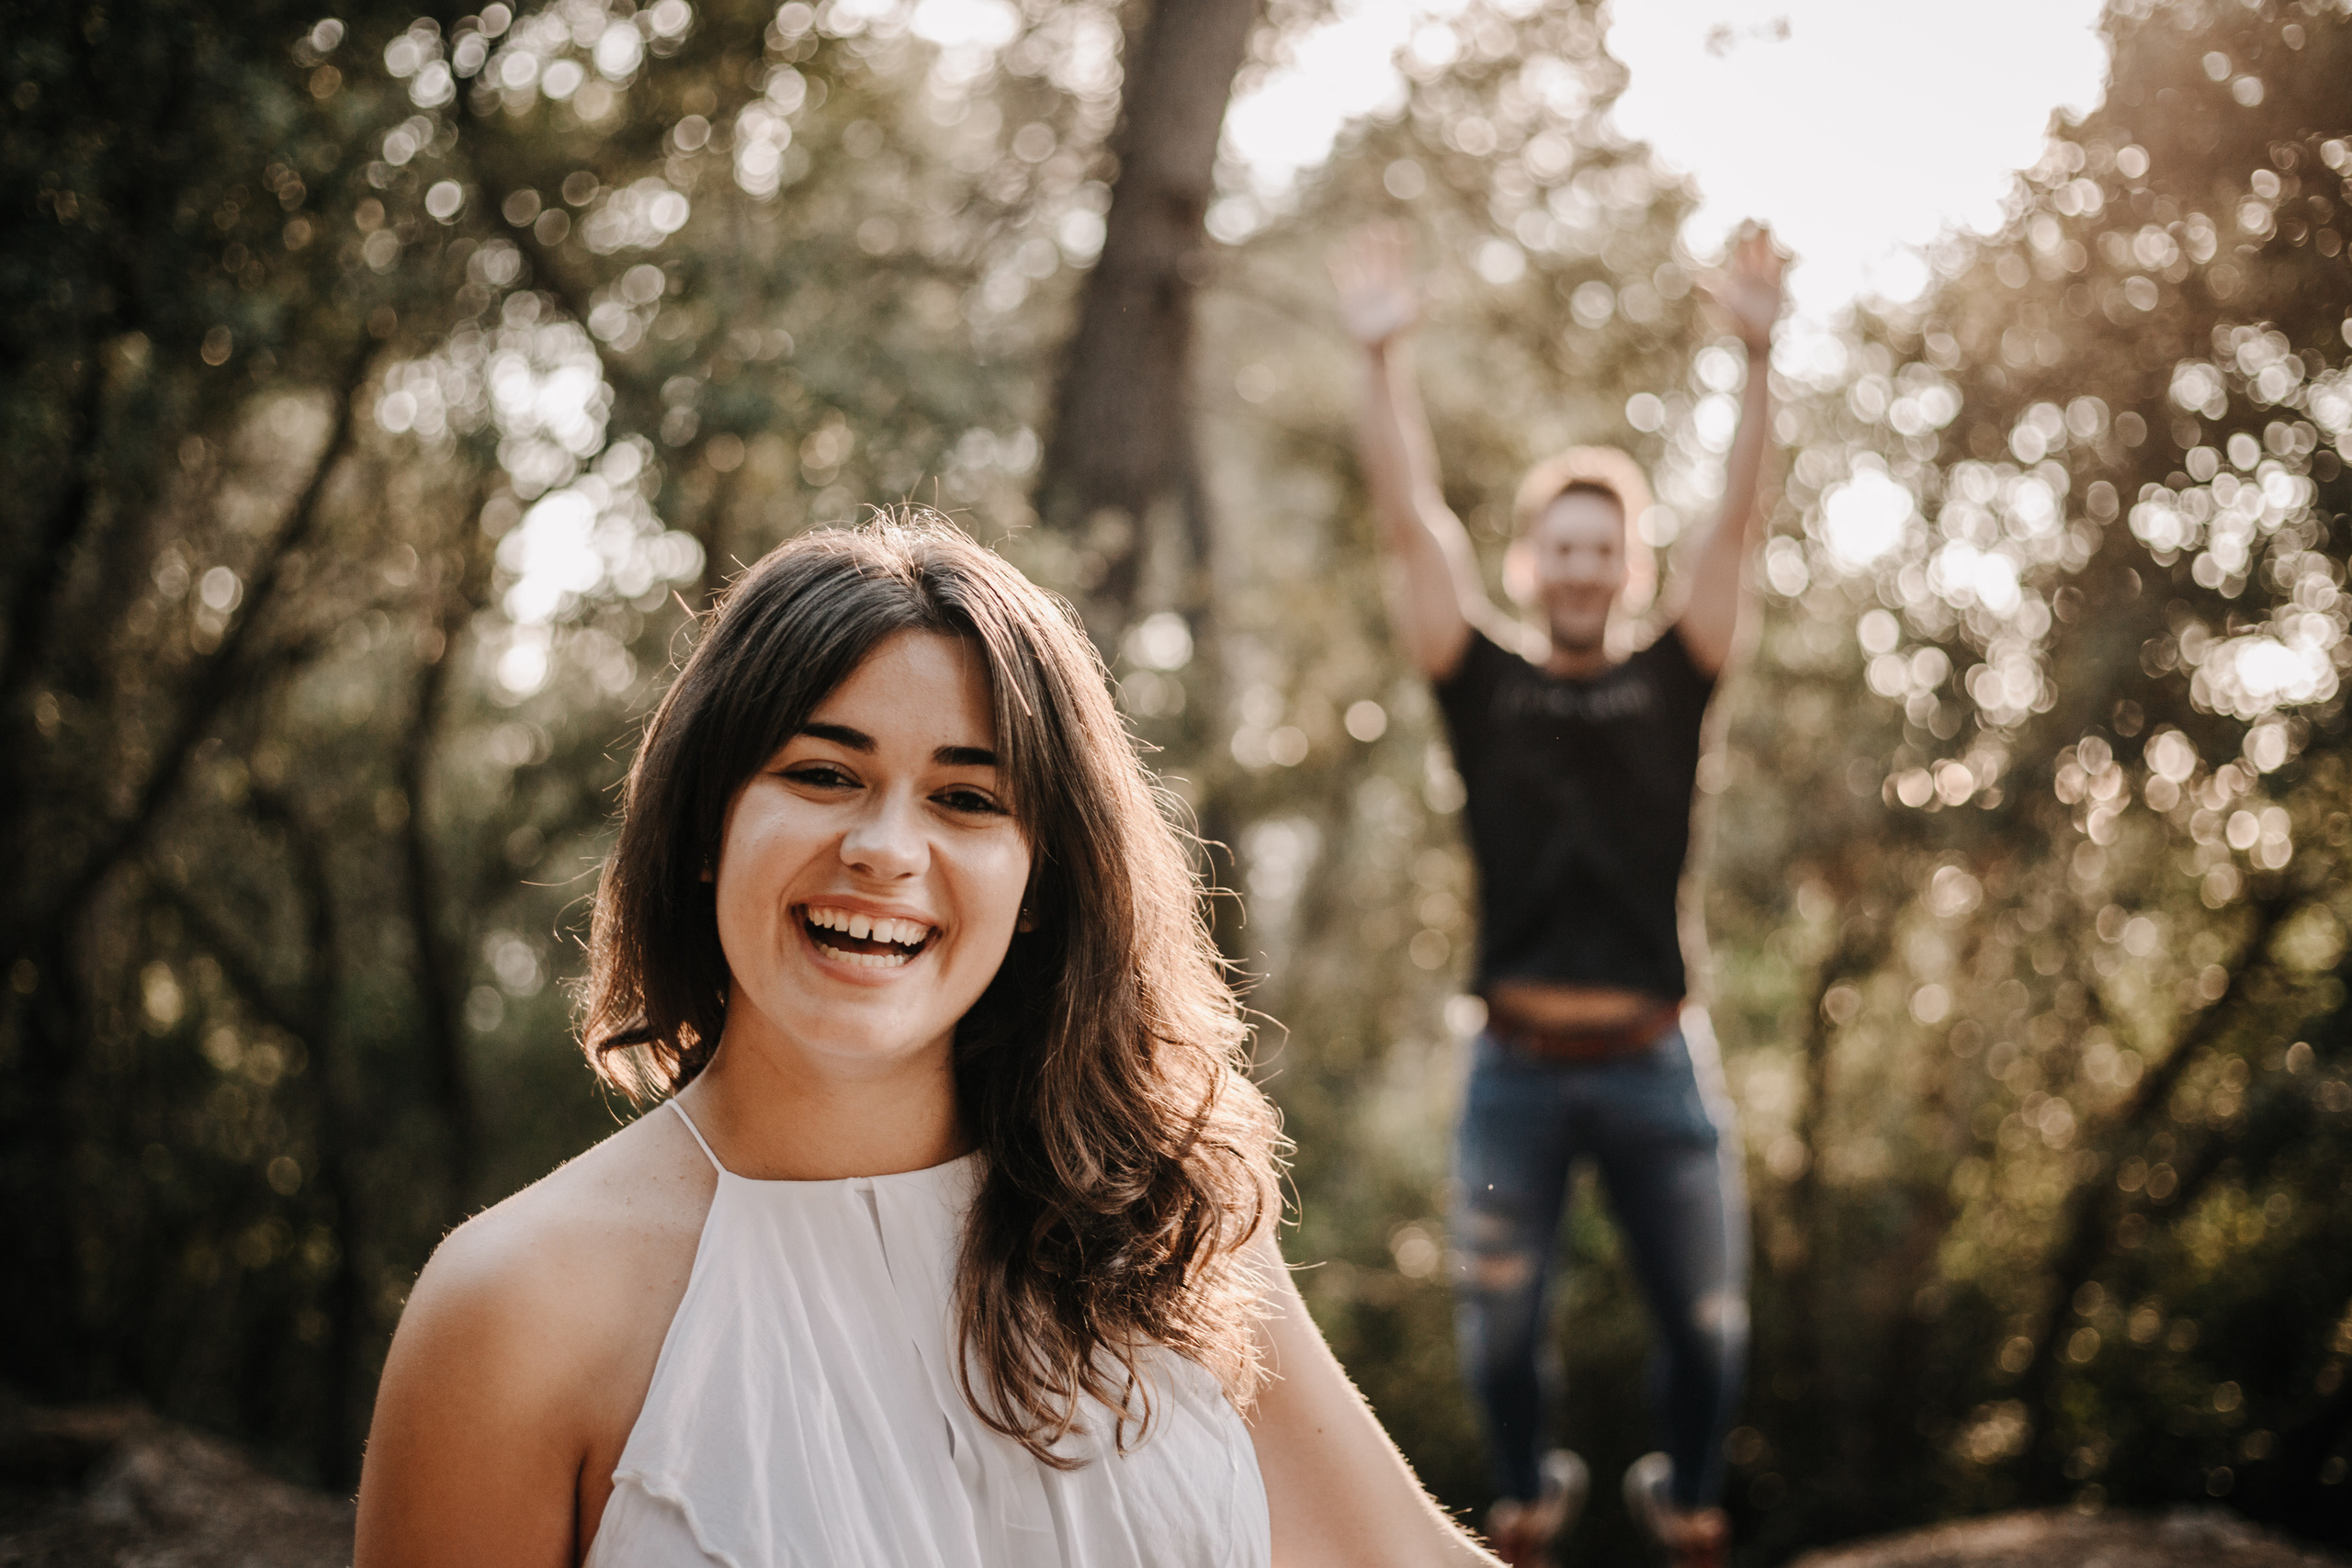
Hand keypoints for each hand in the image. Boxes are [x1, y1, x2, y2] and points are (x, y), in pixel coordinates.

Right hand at [1328, 221, 1421, 348]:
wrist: (1376, 350)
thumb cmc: (1397, 334)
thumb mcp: (1413, 315)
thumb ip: (1426, 298)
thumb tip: (1440, 281)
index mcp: (1396, 285)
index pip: (1400, 259)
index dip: (1402, 244)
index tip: (1403, 228)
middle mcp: (1380, 284)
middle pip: (1380, 257)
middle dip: (1380, 242)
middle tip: (1380, 225)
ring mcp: (1364, 289)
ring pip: (1361, 263)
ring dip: (1360, 250)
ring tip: (1359, 234)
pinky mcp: (1348, 298)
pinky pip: (1342, 278)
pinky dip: (1337, 267)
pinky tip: (1333, 254)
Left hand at [1697, 221, 1785, 351]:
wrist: (1754, 339)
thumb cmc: (1735, 324)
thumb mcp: (1721, 307)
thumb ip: (1711, 291)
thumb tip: (1697, 278)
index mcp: (1738, 276)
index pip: (1742, 252)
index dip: (1745, 238)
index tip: (1748, 221)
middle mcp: (1752, 275)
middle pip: (1757, 250)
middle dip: (1760, 236)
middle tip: (1763, 220)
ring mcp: (1765, 280)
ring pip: (1770, 257)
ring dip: (1773, 245)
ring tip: (1778, 231)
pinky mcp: (1776, 288)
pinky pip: (1782, 270)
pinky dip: (1787, 260)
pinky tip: (1793, 251)